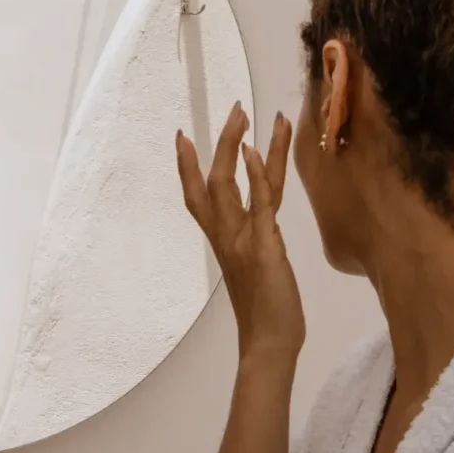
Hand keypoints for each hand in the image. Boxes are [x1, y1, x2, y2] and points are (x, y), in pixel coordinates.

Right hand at [176, 103, 304, 360]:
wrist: (271, 343)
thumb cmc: (268, 311)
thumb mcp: (259, 267)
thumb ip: (258, 242)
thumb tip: (265, 228)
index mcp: (224, 240)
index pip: (198, 196)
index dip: (188, 166)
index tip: (182, 137)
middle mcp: (226, 236)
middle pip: (211, 181)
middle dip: (220, 142)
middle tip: (233, 109)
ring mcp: (241, 239)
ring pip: (228, 184)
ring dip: (235, 145)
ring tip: (243, 115)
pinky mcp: (263, 246)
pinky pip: (258, 203)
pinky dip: (255, 175)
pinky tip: (254, 150)